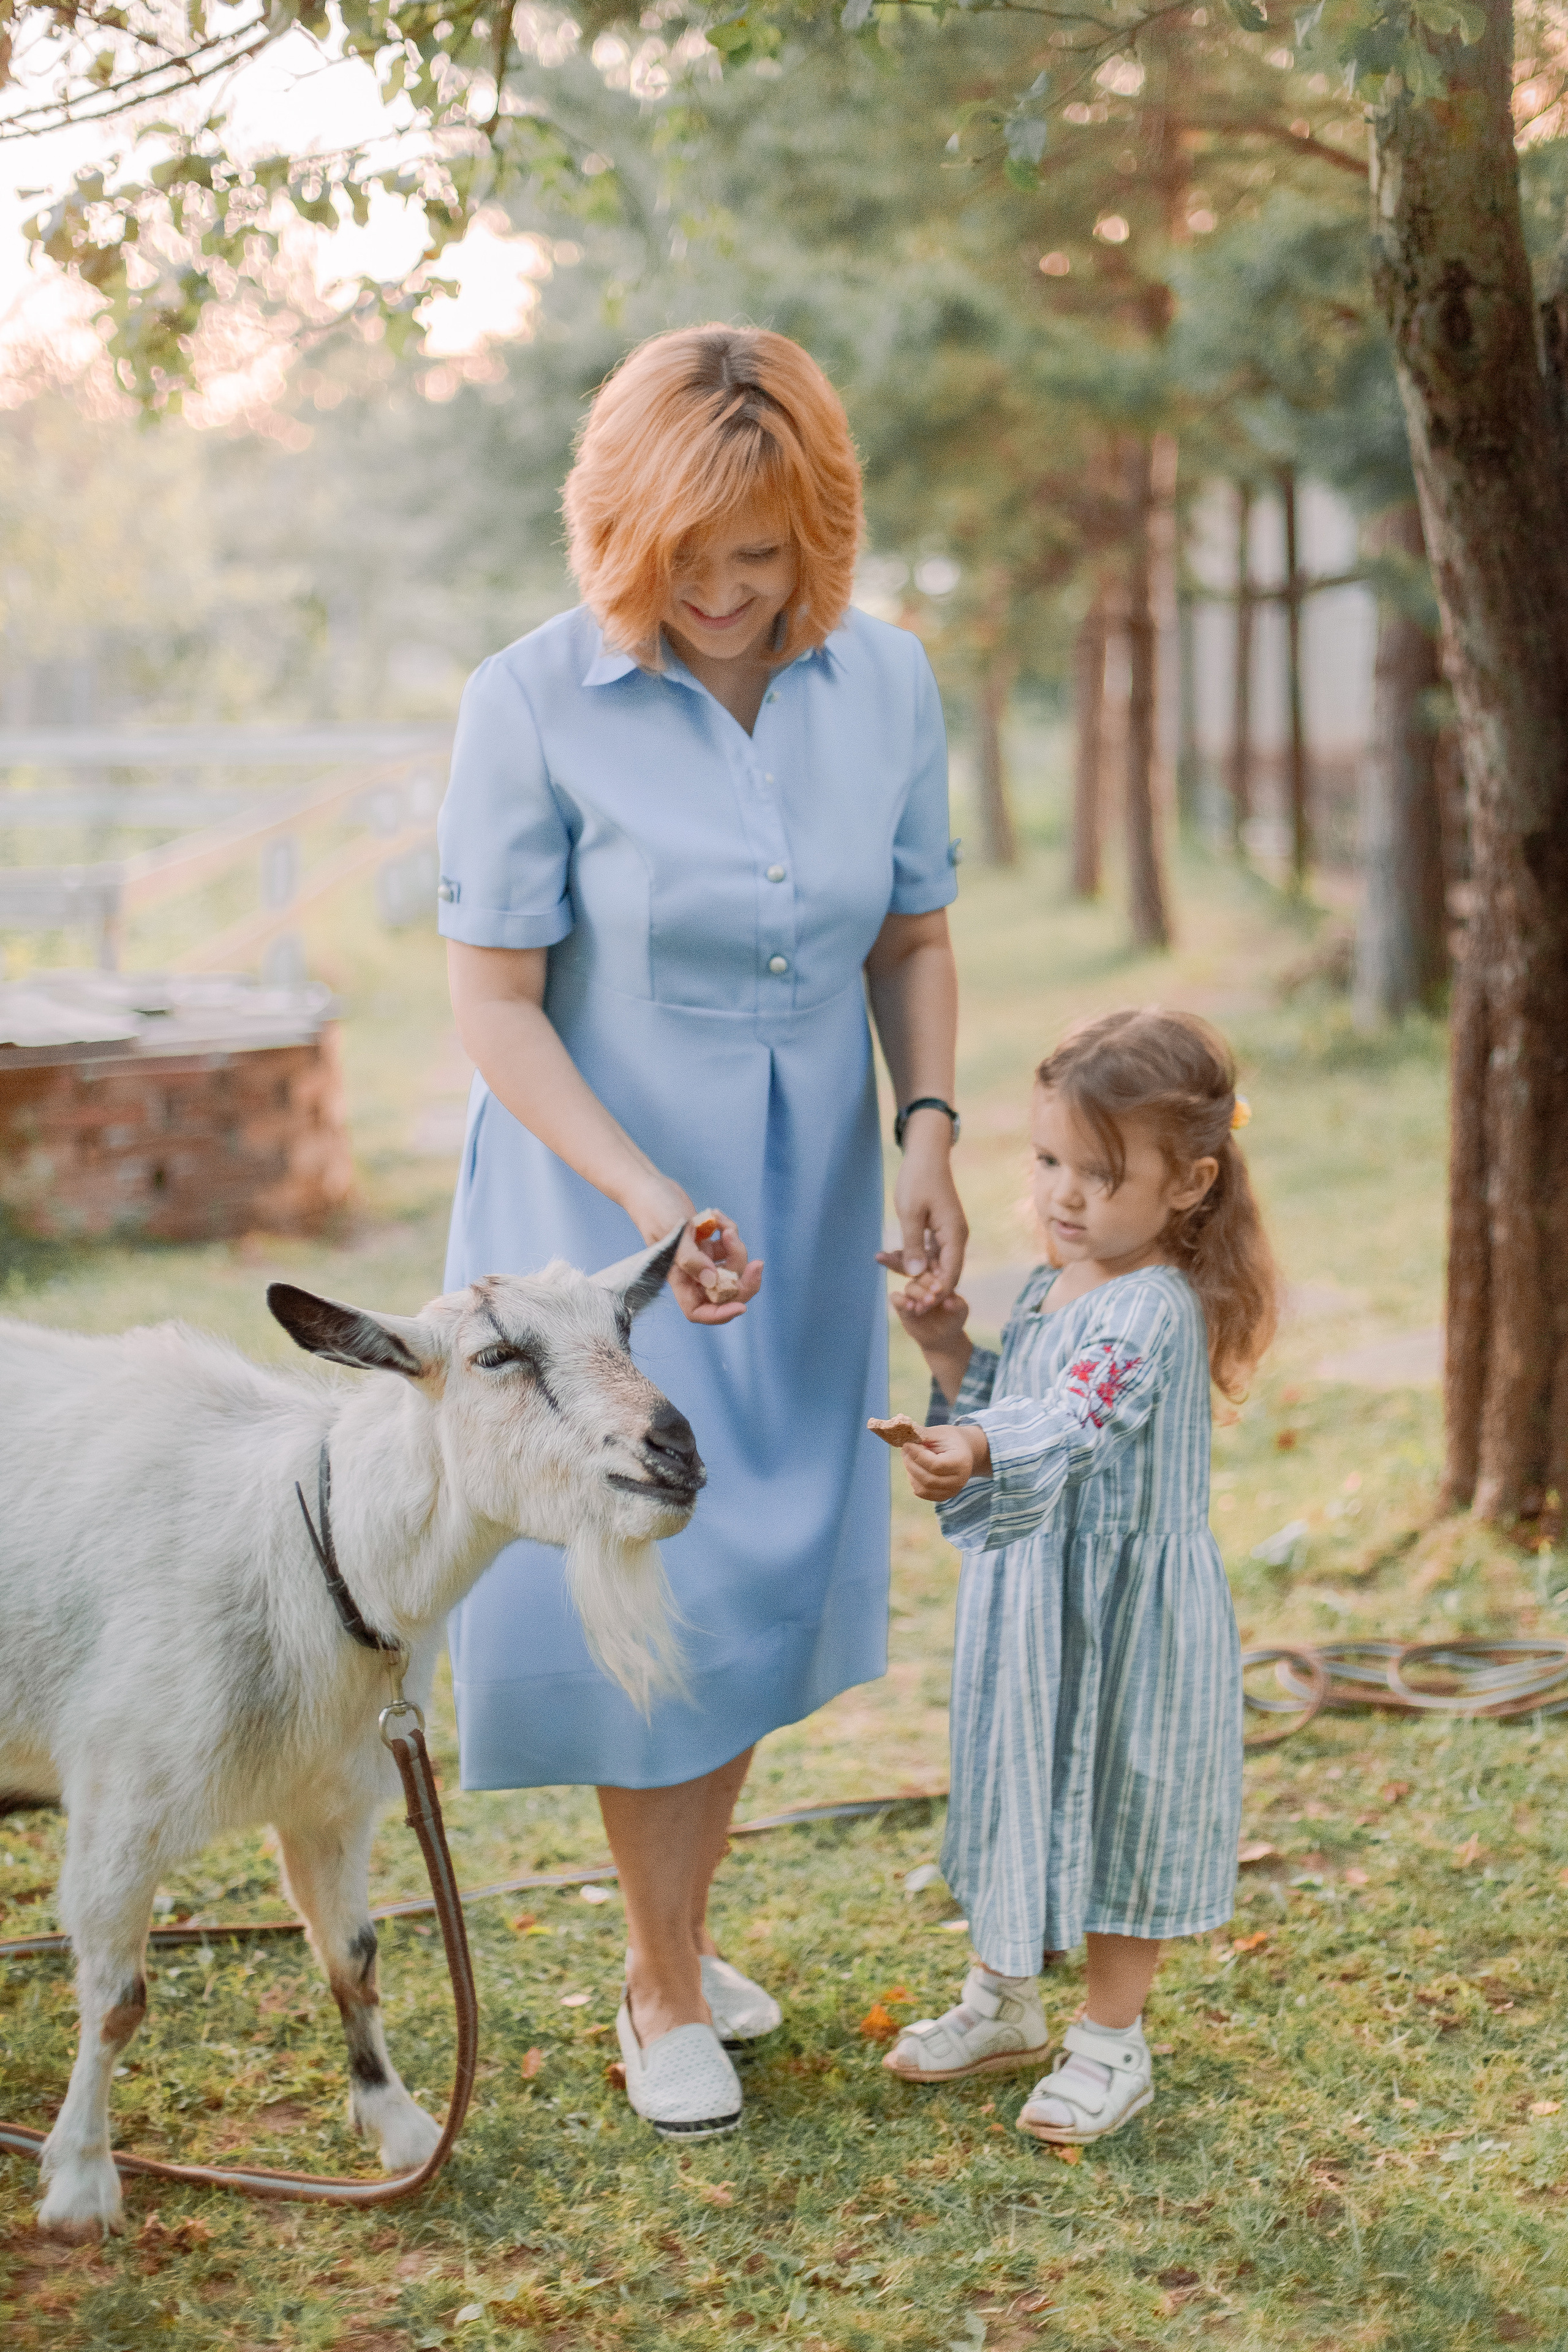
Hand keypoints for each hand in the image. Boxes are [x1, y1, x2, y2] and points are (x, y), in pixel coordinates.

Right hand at [624, 1175, 763, 1325]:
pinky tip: (717, 1216)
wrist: (650, 1188)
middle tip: (758, 1264)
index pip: (699, 1310)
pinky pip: (728, 1246)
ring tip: (724, 1226)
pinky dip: (730, 1232)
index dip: (720, 1314)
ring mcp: (701, 1258)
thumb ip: (691, 1259)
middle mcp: (691, 1273)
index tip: (741, 1307)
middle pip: (724, 1292)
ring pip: (731, 1267)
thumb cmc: (654, 1210)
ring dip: (736, 1247)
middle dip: (744, 1280)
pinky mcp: (707, 1242)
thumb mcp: (673, 1233)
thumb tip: (712, 1281)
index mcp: (679, 1278)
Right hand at [883, 1281, 969, 1356]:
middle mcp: (923, 1283)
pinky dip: (900, 1300)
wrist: (942, 1337)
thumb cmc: (953, 1318)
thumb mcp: (960, 1311)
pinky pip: (895, 1298)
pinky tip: (910, 1306)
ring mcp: (911, 1293)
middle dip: (928, 1284)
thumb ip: (957, 1304)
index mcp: (938, 1278)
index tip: (942, 1285)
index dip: (938, 1274)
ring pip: (910, 1287)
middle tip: (936, 1292)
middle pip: (922, 1277)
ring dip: (918, 1294)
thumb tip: (949, 1301)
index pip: (936, 1268)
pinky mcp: (901, 1305)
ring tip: (927, 1302)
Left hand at [888, 1122, 967, 1312]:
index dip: (935, 1294)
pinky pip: (929, 1251)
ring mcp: (949, 1234)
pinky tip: (889, 1256)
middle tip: (901, 1300)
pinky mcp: (940, 1230)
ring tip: (888, 1268)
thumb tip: (916, 1275)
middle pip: (943, 1273)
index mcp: (954, 1235)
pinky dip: (912, 1256)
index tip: (917, 1307)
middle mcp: (956, 1238)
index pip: (950, 1275)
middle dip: (923, 1288)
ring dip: (913, 1270)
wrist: (925, 1155)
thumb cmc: (917, 1179)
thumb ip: (913, 1245)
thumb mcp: (910, 1213)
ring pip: (934, 1263)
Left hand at [901, 1422, 990, 1501]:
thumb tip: (903, 1432)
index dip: (917, 1455)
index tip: (907, 1444)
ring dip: (911, 1473)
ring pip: (923, 1489)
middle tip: (904, 1450)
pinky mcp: (944, 1496)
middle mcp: (959, 1480)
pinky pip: (923, 1493)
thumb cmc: (950, 1439)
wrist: (965, 1451)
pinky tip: (914, 1468)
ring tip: (909, 1458)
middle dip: (911, 1464)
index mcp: (961, 1462)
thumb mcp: (939, 1433)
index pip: (935, 1465)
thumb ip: (923, 1434)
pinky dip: (914, 1481)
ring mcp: (952, 1491)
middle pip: (928, 1479)